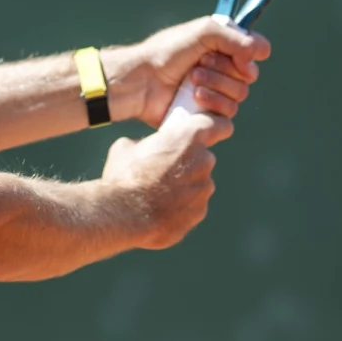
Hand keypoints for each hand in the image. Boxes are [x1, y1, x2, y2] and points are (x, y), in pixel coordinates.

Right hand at [101, 111, 232, 248]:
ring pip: (198, 181)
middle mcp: (203, 161)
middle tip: (163, 168)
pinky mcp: (200, 212)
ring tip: (157, 192)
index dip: (216, 127)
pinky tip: (160, 208)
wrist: (123, 215)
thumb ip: (146, 143)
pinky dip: (181, 205)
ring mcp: (204, 188)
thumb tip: (146, 149)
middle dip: (187, 160)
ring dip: (183, 184)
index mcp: (188, 137)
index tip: (210, 131)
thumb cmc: (124, 176)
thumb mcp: (126, 146)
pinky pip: (193, 203)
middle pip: (202, 156)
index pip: (218, 125)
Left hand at [103, 17, 271, 127]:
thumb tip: (262, 51)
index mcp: (221, 47)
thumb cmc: (165, 53)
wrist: (141, 81)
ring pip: (240, 95)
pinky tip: (194, 97)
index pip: (253, 51)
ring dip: (217, 85)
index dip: (250, 54)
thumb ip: (235, 37)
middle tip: (199, 64)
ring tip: (191, 80)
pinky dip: (213, 103)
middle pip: (249, 75)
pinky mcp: (207, 114)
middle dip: (225, 69)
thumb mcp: (202, 32)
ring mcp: (215, 92)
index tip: (240, 55)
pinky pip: (229, 115)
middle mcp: (221, 69)